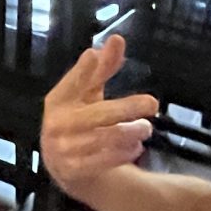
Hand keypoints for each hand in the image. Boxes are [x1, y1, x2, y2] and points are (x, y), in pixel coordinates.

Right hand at [39, 38, 160, 198]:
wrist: (66, 168)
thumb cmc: (80, 122)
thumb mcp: (87, 95)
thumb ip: (102, 69)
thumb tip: (116, 40)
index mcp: (58, 101)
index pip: (71, 83)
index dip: (82, 70)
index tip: (94, 55)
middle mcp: (57, 124)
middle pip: (97, 114)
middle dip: (127, 108)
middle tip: (152, 103)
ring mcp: (64, 149)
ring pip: (106, 139)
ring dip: (131, 132)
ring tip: (145, 128)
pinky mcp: (74, 171)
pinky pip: (106, 160)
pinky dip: (125, 152)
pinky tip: (135, 146)